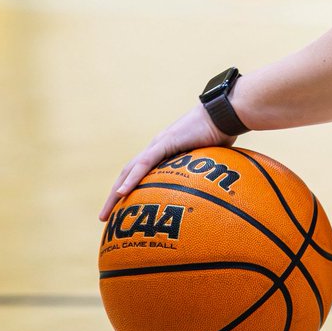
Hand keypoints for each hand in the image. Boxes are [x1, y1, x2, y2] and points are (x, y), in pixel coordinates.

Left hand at [99, 103, 235, 221]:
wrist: (226, 113)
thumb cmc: (224, 133)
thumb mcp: (212, 159)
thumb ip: (206, 174)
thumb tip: (213, 195)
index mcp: (167, 150)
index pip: (141, 172)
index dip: (130, 188)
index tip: (122, 208)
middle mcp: (158, 146)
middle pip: (129, 173)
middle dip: (115, 195)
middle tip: (105, 217)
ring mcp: (160, 143)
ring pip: (130, 170)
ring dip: (116, 192)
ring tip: (106, 214)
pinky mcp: (166, 142)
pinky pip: (144, 163)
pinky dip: (132, 179)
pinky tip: (122, 192)